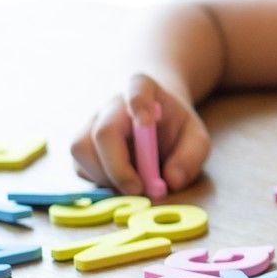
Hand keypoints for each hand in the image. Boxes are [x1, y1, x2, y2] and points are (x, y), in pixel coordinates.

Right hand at [71, 74, 210, 194]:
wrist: (153, 119)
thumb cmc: (174, 127)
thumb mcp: (195, 137)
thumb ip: (191, 156)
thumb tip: (172, 181)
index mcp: (142, 88)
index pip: (137, 89)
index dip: (139, 104)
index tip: (146, 122)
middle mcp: (111, 105)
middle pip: (104, 131)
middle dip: (119, 166)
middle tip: (139, 189)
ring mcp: (90, 124)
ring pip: (83, 150)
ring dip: (107, 176)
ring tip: (136, 185)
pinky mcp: (82, 147)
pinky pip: (81, 167)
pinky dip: (102, 181)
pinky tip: (124, 181)